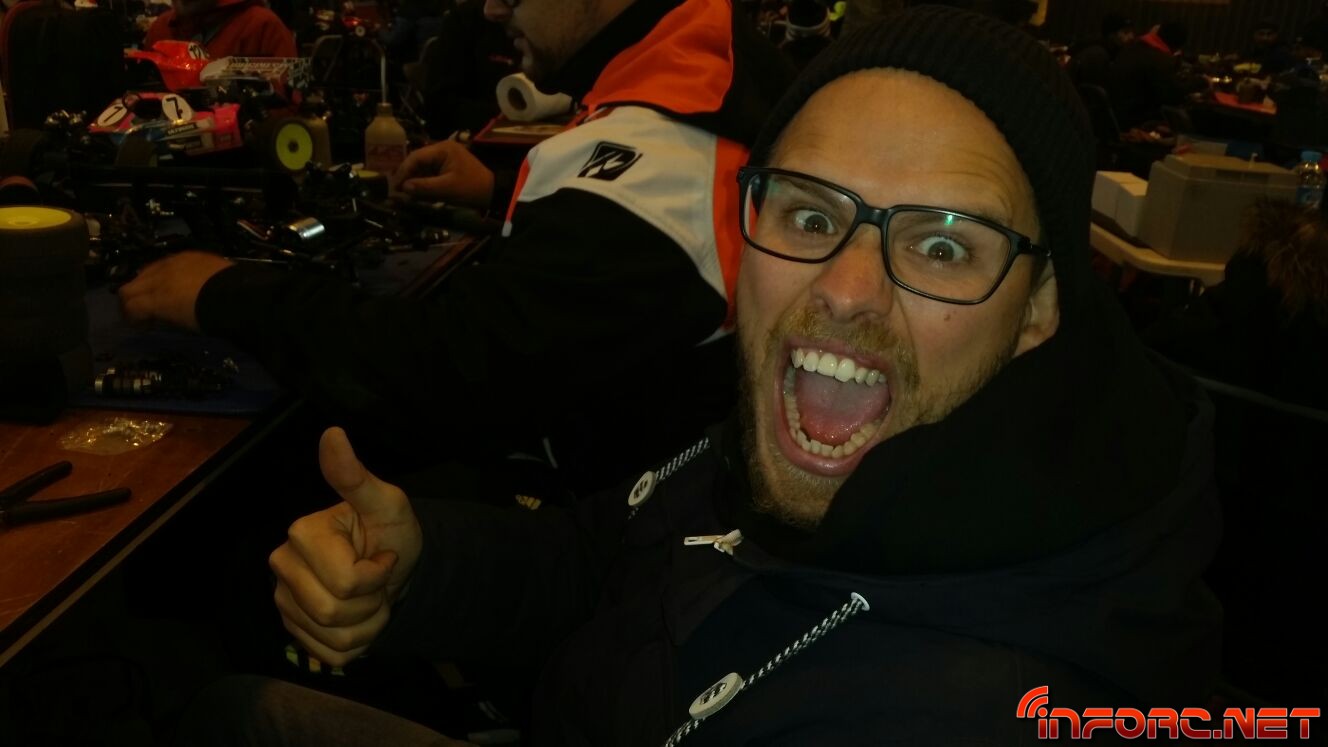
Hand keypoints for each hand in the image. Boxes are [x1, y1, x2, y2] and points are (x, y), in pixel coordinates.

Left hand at [117, 251, 233, 331]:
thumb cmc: (236, 291)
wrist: (235, 296)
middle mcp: (168, 265)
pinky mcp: (154, 300)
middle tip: (148, 312)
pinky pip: (132, 307)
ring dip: (132, 306)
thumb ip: (207, 284)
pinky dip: (134, 318)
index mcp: (188, 259)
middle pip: (140, 277)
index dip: (157, 284)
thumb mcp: (219, 280)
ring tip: (142, 321)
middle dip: (140, 293)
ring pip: (129, 291)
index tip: (162, 299)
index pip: (160, 268)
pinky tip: (143, 326)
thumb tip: (204, 296)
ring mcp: (158, 281)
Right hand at [269, 427, 423, 666]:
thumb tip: (333, 433)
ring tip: (371, 598)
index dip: (377, 575)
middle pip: (334, 614)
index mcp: (301, 535)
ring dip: (369, 624)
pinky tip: (360, 618)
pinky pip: (332, 656)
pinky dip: (359, 644)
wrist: (397, 568)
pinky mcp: (295, 633)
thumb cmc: (390, 532)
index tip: (383, 556)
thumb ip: (356, 476)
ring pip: (335, 639)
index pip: (346, 582)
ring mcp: (284, 603)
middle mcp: (282, 568)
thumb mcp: (387, 503)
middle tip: (378, 581)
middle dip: (372, 603)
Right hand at [392, 140, 494, 207]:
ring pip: (422, 168)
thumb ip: (424, 187)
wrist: (493, 193)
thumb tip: (403, 187)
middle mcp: (441, 149)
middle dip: (407, 176)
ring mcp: (444, 158)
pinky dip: (423, 183)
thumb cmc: (471, 188)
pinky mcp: (446, 168)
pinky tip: (417, 194)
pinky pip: (430, 174)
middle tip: (396, 191)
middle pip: (418, 161)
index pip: (416, 157)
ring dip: (414, 181)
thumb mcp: (447, 188)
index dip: (403, 171)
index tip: (395, 186)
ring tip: (404, 194)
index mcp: (443, 149)